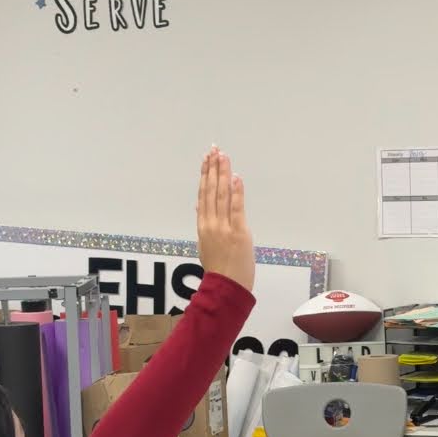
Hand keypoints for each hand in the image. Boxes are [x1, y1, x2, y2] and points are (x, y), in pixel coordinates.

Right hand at [197, 146, 255, 290]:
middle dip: (212, 168)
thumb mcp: (205, 244)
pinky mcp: (238, 232)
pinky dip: (236, 192)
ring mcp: (224, 227)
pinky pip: (236, 208)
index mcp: (203, 226)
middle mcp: (211, 223)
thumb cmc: (219, 269)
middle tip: (214, 150)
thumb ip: (204, 223)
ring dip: (223, 174)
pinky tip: (236, 177)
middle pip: (211, 190)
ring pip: (222, 195)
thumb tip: (199, 205)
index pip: (203, 195)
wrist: (226, 286)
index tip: (206, 160)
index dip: (204, 176)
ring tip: (223, 156)